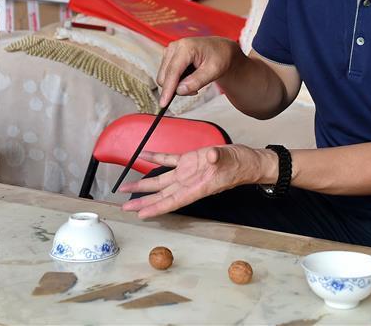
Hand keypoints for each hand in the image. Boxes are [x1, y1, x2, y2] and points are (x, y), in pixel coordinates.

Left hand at [120, 144, 263, 218]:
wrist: (246, 160)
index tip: (140, 215)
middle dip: (142, 202)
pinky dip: (155, 158)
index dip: (156, 208)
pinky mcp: (189, 161)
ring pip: (160, 181)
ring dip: (143, 185)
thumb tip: (210, 156)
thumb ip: (217, 158)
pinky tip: (143, 155)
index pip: (172, 201)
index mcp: (196, 187)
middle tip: (124, 207)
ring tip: (126, 189)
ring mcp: (187, 173)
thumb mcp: (228, 160)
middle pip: (161, 195)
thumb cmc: (239, 165)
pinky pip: (168, 160)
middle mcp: (188, 183)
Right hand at [157, 37, 239, 106]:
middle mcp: (174, 47)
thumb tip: (179, 91)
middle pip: (164, 76)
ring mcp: (169, 51)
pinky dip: (176, 81)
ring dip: (177, 85)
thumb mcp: (214, 71)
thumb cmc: (219, 57)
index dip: (168, 89)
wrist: (220, 49)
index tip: (164, 103)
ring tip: (195, 81)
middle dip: (176, 88)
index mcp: (185, 47)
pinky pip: (166, 75)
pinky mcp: (168, 57)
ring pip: (164, 77)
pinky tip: (189, 78)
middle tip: (195, 90)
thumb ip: (197, 81)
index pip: (172, 72)